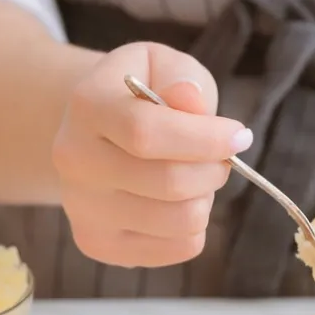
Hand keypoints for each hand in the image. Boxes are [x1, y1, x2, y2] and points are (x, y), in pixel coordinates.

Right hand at [52, 42, 252, 266]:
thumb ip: (181, 78)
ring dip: (205, 198)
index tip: (240, 136)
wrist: (95, 133)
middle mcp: (75, 162)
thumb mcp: (163, 66)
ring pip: (180, 221)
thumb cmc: (140, 95)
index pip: (147, 133)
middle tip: (222, 158)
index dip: (206, 139)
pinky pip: (179, 248)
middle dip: (214, 170)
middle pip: (169, 183)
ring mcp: (83, 210)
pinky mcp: (99, 245)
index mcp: (87, 106)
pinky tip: (177, 203)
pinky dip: (195, 226)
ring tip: (194, 178)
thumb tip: (191, 98)